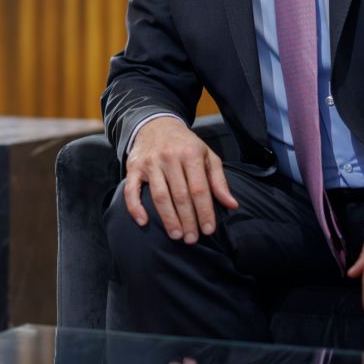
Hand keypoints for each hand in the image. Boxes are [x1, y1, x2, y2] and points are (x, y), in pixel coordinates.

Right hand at [123, 117, 237, 242]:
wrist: (156, 124)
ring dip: (168, 218)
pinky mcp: (133, 167)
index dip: (205, 211)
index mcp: (190, 154)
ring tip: (176, 235)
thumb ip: (219, 181)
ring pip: (159, 196)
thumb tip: (232, 205)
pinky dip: (135, 207)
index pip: (199, 188)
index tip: (209, 230)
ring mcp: (150, 163)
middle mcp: (169, 157)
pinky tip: (143, 222)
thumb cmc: (186, 145)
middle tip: (192, 239)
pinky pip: (131, 190)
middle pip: (180, 195)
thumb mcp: (207, 156)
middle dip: (188, 220)